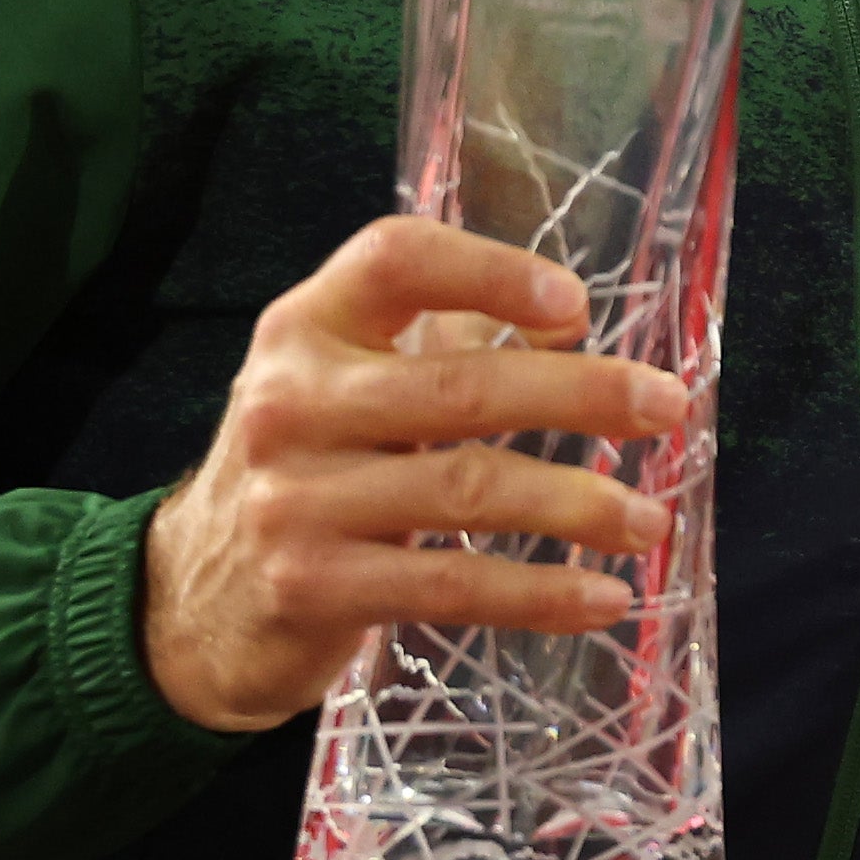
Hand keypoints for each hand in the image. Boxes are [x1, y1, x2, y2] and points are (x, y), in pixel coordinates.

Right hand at [144, 215, 689, 733]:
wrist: (192, 599)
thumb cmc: (308, 469)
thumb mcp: (347, 386)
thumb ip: (439, 344)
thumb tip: (570, 322)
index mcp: (305, 326)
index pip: (396, 260)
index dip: (490, 271)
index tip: (576, 304)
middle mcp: (291, 400)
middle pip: (460, 385)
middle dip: (581, 394)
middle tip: (667, 407)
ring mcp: (295, 497)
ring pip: (467, 487)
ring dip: (577, 505)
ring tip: (648, 520)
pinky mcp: (313, 586)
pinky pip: (451, 584)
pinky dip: (538, 593)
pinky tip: (600, 597)